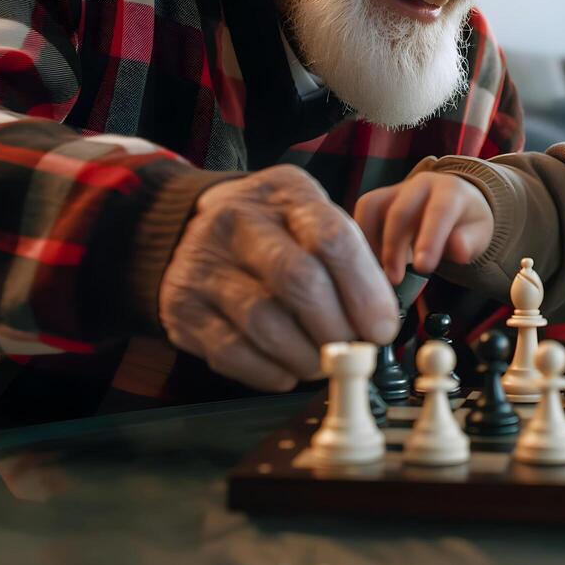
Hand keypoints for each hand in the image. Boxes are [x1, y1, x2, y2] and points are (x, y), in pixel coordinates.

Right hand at [159, 165, 397, 391]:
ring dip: (306, 356)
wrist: (189, 230)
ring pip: (265, 323)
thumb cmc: (271, 232)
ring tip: (324, 363)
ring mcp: (204, 265)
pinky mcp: (182, 308)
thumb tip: (382, 323)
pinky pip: (232, 352)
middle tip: (355, 352)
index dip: (365, 292)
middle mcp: (238, 222)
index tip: (382, 328)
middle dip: (337, 328)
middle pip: (299, 281)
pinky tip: (288, 370)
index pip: (332, 239)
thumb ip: (349, 259)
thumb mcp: (310, 218)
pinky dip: (270, 371)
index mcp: (285, 193)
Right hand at [353, 172, 493, 283]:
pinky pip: (362, 213)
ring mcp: (396, 188)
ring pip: (373, 208)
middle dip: (394, 248)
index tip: (423, 268)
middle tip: (394, 280)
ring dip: (371, 243)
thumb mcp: (478, 235)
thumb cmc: (466, 224)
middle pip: (400, 211)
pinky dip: (362, 238)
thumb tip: (458, 250)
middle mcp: (421, 184)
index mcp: (450, 190)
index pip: (439, 211)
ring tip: (379, 272)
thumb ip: (469, 243)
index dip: (430, 239)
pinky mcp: (378, 198)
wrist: (455, 205)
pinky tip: (370, 261)